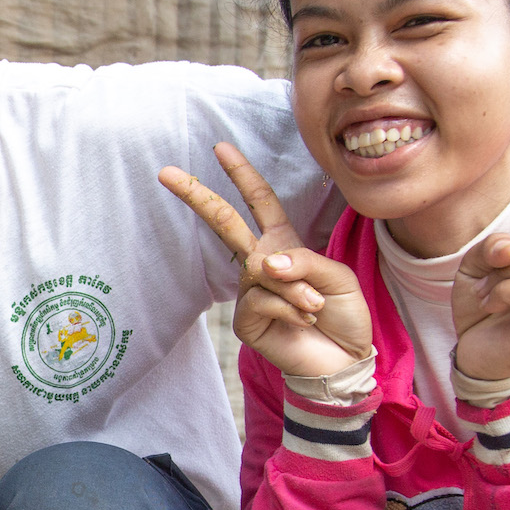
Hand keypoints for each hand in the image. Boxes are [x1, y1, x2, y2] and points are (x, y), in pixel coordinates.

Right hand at [161, 142, 372, 377]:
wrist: (344, 361)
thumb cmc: (343, 316)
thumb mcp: (337, 278)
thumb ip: (304, 262)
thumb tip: (264, 261)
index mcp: (283, 244)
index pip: (259, 201)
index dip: (242, 173)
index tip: (220, 148)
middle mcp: (261, 263)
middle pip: (224, 221)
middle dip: (197, 196)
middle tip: (165, 173)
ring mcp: (249, 292)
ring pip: (263, 271)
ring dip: (297, 288)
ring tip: (316, 307)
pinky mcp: (245, 320)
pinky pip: (264, 299)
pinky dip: (291, 308)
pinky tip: (304, 322)